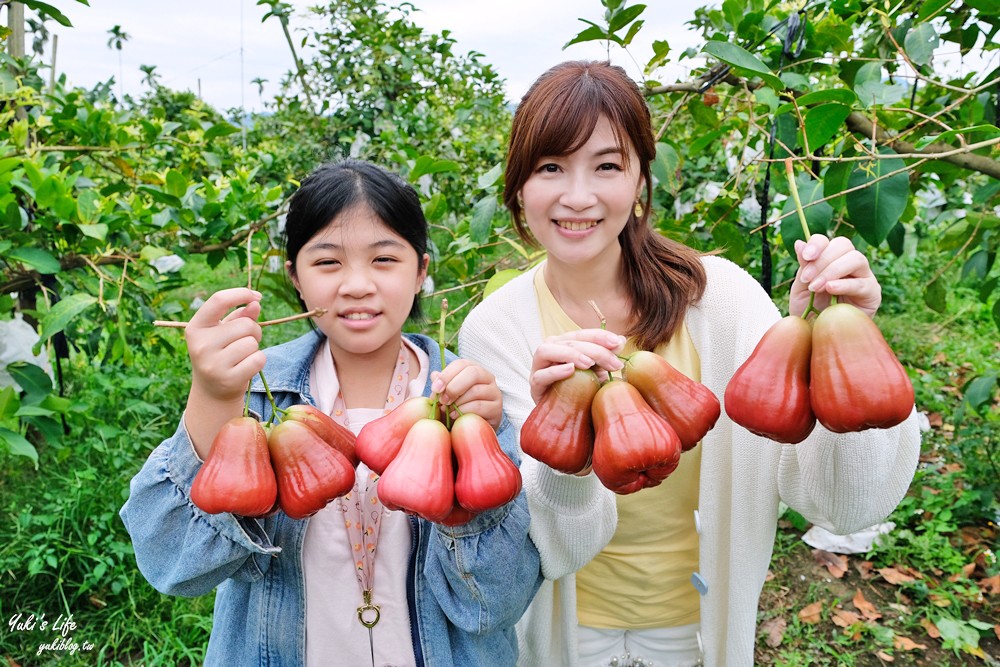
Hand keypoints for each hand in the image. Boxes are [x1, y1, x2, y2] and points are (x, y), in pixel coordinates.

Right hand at [185, 288, 267, 403]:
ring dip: (254, 347)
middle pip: (244, 324)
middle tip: (244, 341)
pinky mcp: (228, 379)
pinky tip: (246, 367)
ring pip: (252, 342)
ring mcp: (213, 364)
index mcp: (195, 327)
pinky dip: (258, 361)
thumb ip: (240, 315)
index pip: (219, 300)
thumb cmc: (221, 353)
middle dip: (253, 330)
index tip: (256, 296)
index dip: (241, 293)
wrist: (212, 391)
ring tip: (242, 355)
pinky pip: (258, 359)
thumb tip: (255, 303)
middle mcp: (201, 345)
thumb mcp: (224, 332)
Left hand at [431, 359, 502, 430]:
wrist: (471, 429)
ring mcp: (494, 392)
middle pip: (473, 373)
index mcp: (474, 369)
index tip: (435, 388)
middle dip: (454, 387)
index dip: (447, 374)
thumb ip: (442, 385)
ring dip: (458, 402)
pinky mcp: (496, 409)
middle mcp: (488, 377)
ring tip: (448, 410)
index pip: (462, 364)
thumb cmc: (457, 407)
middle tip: (443, 400)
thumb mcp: (446, 395)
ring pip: (476, 390)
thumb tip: (434, 375)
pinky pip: (479, 406)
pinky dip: (464, 411)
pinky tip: (455, 416)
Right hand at [529, 329, 625, 403]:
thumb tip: (621, 340)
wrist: (564, 417)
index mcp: (564, 344)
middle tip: (613, 364)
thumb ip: (605, 356)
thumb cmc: (580, 391)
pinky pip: (541, 375)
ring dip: (570, 354)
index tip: (618, 342)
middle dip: (594, 350)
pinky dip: (555, 371)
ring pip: (547, 350)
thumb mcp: (597, 371)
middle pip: (569, 342)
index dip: (599, 336)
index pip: (581, 334)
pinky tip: (570, 371)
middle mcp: (550, 350)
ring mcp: (539, 367)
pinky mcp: (535, 385)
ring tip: (589, 363)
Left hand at [789, 235, 881, 318]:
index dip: (817, 244)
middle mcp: (849, 264)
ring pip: (856, 258)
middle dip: (822, 259)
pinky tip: (830, 289)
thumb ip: (804, 266)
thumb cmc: (810, 311)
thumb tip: (799, 242)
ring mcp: (863, 277)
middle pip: (844, 245)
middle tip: (808, 279)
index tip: (805, 257)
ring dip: (832, 271)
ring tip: (817, 287)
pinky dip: (844, 284)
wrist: (818, 335)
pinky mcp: (872, 293)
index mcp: (831, 259)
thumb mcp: (802, 287)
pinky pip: (861, 283)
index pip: (828, 241)